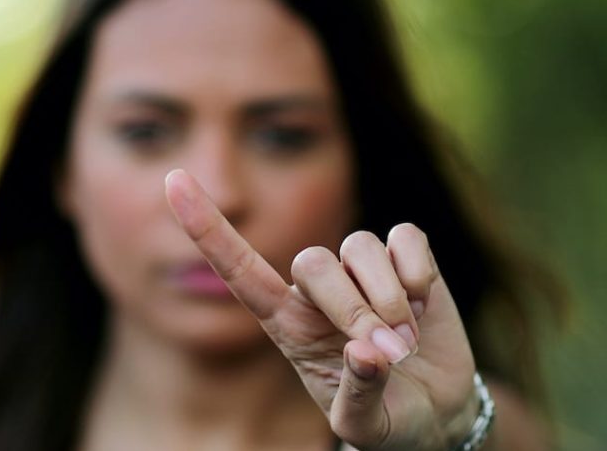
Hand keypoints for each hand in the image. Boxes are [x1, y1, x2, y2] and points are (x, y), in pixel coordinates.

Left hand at [164, 169, 479, 450]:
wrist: (435, 413)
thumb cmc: (383, 418)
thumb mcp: (363, 426)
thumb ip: (358, 395)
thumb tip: (365, 353)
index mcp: (288, 324)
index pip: (238, 270)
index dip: (206, 228)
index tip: (171, 181)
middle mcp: (317, 290)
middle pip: (313, 261)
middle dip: (352, 307)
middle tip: (389, 352)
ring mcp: (361, 269)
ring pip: (360, 246)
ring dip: (388, 297)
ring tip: (405, 341)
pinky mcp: (405, 257)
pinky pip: (405, 236)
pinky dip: (417, 269)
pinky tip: (423, 302)